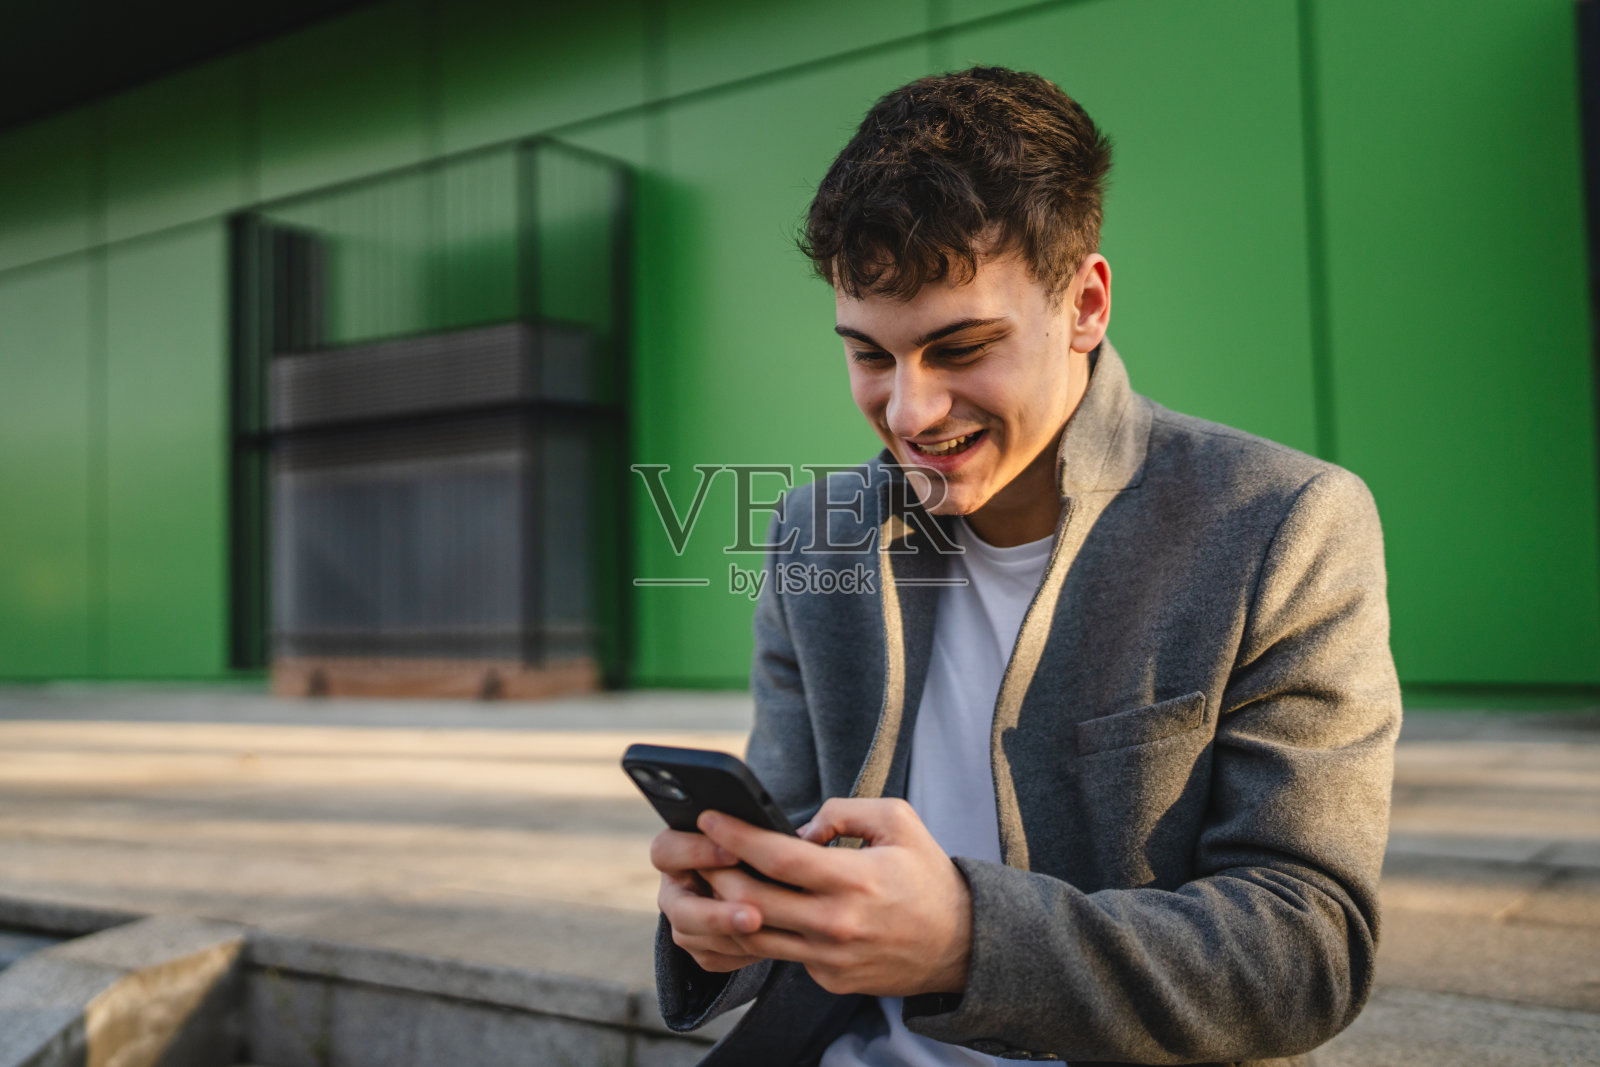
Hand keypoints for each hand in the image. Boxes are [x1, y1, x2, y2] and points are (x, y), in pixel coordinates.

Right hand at [650, 826, 768, 971]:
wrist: (762, 877)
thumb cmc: (754, 843)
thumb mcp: (749, 830)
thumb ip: (761, 830)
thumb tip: (804, 833)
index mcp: (675, 849)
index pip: (667, 850)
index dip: (697, 852)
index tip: (735, 853)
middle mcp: (674, 889)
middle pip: (679, 909)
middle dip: (717, 915)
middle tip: (754, 916)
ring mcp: (684, 922)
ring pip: (695, 939)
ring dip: (733, 938)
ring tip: (770, 933)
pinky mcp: (700, 950)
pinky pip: (714, 958)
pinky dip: (742, 953)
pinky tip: (772, 944)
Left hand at [698, 797, 972, 996]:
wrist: (959, 943)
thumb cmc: (925, 875)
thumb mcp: (897, 821)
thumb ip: (843, 811)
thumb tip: (798, 830)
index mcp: (854, 880)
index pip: (777, 857)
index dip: (736, 835)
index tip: (709, 817)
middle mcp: (837, 924)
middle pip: (751, 901)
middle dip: (716, 873)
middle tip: (698, 851)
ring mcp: (830, 959)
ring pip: (757, 935)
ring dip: (728, 907)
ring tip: (715, 880)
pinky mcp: (829, 979)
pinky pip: (785, 953)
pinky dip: (767, 930)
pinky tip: (758, 910)